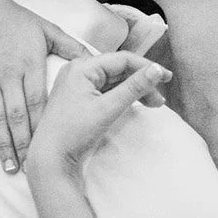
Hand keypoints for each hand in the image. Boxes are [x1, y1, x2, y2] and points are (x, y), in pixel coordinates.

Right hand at [0, 0, 90, 169]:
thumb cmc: (16, 19)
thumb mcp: (47, 29)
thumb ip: (71, 47)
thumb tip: (95, 59)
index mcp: (30, 64)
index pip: (39, 101)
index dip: (45, 125)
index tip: (52, 146)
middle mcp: (9, 75)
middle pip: (18, 115)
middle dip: (25, 143)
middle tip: (32, 167)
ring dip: (2, 143)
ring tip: (9, 166)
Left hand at [27, 53, 171, 170]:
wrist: (50, 159)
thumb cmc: (74, 132)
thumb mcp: (108, 108)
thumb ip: (135, 87)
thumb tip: (157, 69)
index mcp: (82, 67)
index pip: (122, 59)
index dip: (147, 67)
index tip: (167, 77)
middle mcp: (78, 71)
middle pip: (119, 70)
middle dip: (142, 82)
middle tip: (160, 99)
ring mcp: (78, 85)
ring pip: (115, 81)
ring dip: (134, 91)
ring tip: (153, 105)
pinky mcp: (79, 99)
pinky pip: (106, 91)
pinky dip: (122, 97)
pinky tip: (135, 105)